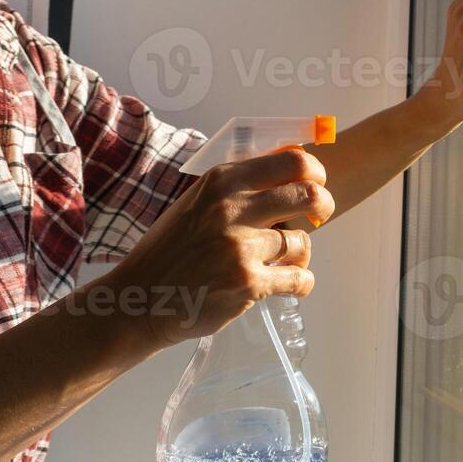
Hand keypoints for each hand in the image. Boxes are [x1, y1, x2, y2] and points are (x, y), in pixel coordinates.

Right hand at [107, 147, 335, 347]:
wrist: (139, 300)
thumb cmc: (170, 252)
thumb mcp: (198, 202)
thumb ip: (238, 188)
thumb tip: (290, 174)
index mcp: (222, 182)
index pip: (291, 161)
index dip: (314, 172)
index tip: (315, 183)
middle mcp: (232, 209)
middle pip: (308, 194)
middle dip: (323, 205)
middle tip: (319, 214)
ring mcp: (240, 247)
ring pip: (302, 242)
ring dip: (299, 253)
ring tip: (282, 262)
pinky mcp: (247, 283)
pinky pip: (298, 279)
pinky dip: (300, 283)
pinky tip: (290, 284)